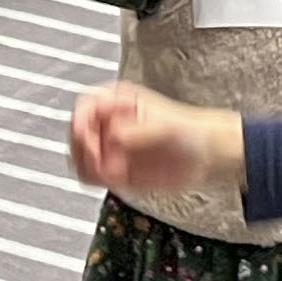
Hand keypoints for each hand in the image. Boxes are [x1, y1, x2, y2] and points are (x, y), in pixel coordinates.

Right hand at [68, 82, 244, 196]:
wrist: (206, 155)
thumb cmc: (190, 132)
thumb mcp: (164, 128)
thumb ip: (138, 133)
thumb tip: (114, 138)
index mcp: (117, 101)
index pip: (85, 106)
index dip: (81, 124)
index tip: (90, 141)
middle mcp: (109, 122)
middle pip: (76, 133)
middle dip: (83, 150)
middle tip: (101, 162)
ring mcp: (109, 146)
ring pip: (79, 156)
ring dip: (88, 167)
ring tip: (111, 173)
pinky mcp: (114, 168)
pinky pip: (91, 175)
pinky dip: (97, 179)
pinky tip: (116, 179)